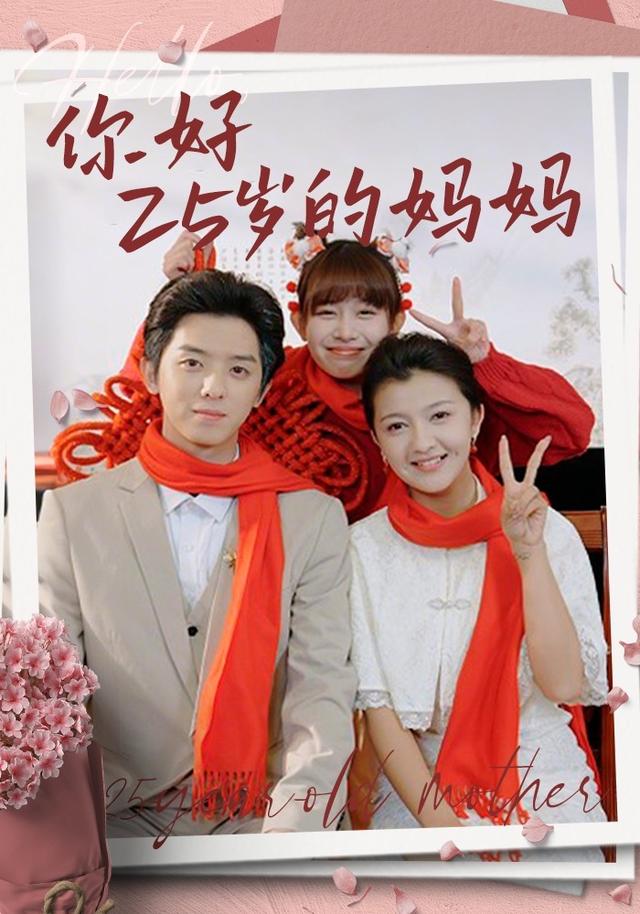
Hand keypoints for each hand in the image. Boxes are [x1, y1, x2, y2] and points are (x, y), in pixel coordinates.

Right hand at [162, 230, 214, 279]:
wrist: (196, 291)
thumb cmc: (198, 276)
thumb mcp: (205, 257)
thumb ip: (207, 244)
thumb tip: (211, 235)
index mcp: (177, 248)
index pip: (187, 233)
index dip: (197, 240)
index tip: (200, 252)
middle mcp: (170, 253)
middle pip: (188, 241)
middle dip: (195, 254)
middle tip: (193, 266)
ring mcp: (167, 260)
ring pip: (186, 250)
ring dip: (193, 262)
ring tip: (190, 270)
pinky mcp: (167, 267)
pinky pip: (183, 259)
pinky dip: (189, 266)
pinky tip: (186, 273)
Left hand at [410, 277, 490, 363]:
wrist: (479, 358)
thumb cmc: (465, 355)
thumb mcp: (459, 352)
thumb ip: (463, 343)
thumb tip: (471, 336)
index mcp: (447, 331)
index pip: (432, 323)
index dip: (422, 317)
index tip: (411, 311)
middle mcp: (458, 324)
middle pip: (457, 304)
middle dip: (457, 291)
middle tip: (456, 279)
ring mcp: (470, 323)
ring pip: (472, 325)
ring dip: (473, 338)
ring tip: (472, 345)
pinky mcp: (480, 325)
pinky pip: (480, 327)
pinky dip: (481, 337)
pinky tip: (480, 341)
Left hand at [498, 435, 550, 557]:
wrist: (525, 540)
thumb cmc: (513, 528)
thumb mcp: (507, 517)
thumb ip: (512, 505)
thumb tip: (518, 495)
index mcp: (510, 489)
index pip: (507, 468)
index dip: (505, 453)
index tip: (503, 438)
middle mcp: (522, 489)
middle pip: (532, 467)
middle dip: (539, 452)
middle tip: (547, 438)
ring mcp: (534, 494)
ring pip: (529, 491)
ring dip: (522, 504)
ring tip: (520, 516)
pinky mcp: (542, 501)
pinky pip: (535, 500)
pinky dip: (529, 509)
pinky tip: (529, 517)